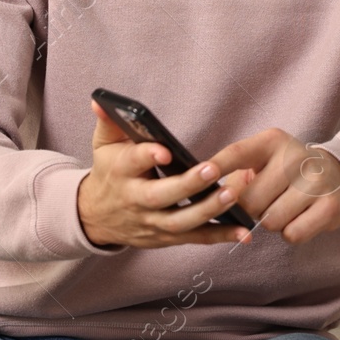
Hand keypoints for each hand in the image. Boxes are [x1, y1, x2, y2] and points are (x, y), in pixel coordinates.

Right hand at [78, 100, 255, 248]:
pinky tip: (243, 232)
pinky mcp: (166, 238)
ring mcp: (152, 222)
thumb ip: (109, 121)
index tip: (165, 150)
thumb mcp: (105, 146)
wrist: (96, 216)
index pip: (133, 163)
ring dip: (208, 210)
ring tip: (233, 194)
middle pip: (161, 196)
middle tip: (212, 169)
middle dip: (187, 185)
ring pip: (180, 221)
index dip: (148, 156)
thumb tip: (100, 100)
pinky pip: (195, 238)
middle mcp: (136, 200)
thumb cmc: (110, 172)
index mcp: (121, 173)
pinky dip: (220, 236)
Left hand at [217, 128, 339, 244]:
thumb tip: (209, 202)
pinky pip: (292, 234)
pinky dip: (291, 233)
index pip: (237, 153)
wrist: (336, 174)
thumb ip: (236, 179)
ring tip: (284, 207)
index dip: (217, 165)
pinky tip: (299, 217)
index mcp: (271, 141)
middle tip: (266, 200)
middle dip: (252, 210)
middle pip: (251, 201)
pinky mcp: (330, 205)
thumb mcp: (262, 162)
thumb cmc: (286, 171)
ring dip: (272, 222)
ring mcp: (316, 181)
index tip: (201, 174)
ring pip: (271, 221)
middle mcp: (295, 157)